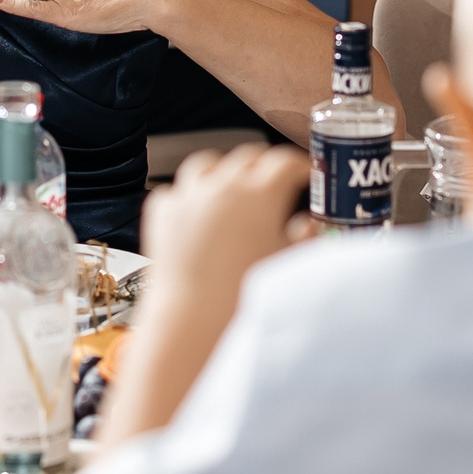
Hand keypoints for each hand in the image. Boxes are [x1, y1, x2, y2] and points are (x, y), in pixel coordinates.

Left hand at [140, 144, 309, 304]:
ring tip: (233, 185)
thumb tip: (308, 224)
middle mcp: (223, 186)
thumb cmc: (245, 293)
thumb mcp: (287, 262)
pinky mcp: (164, 211)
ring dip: (224, 170)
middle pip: (248, 157)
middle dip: (266, 164)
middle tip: (276, 178)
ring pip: (207, 164)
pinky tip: (198, 208)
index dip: (300, 165)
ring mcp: (189, 195)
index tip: (307, 172)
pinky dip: (190, 193)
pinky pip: (177, 189)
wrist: (194, 316)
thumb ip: (304, 237)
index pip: (284, 162)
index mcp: (260, 194)